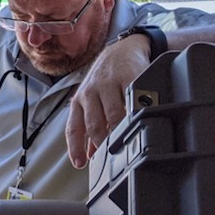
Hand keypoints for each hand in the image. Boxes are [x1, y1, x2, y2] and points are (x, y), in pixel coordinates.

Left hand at [65, 33, 149, 167]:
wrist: (120, 50)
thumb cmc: (105, 81)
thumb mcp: (93, 101)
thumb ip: (90, 127)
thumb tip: (90, 155)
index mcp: (79, 102)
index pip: (74, 128)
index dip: (76, 147)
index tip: (80, 164)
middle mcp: (90, 93)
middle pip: (94, 123)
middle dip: (100, 142)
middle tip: (108, 156)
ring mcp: (108, 84)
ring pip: (113, 114)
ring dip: (118, 131)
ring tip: (125, 143)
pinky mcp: (129, 76)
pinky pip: (133, 97)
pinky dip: (137, 111)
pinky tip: (140, 119)